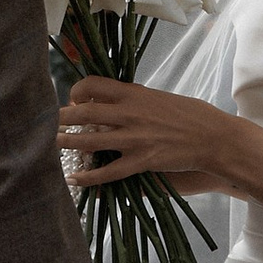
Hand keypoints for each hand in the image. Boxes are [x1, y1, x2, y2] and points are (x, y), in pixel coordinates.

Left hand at [56, 74, 245, 197]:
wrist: (214, 137)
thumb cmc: (191, 115)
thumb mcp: (159, 98)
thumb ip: (135, 100)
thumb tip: (115, 102)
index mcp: (134, 93)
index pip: (93, 85)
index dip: (76, 92)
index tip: (73, 101)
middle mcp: (130, 113)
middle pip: (83, 112)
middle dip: (61, 118)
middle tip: (48, 123)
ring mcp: (134, 138)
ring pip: (89, 140)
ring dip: (66, 143)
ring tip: (51, 146)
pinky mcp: (142, 161)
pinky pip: (108, 171)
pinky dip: (88, 176)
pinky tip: (74, 178)